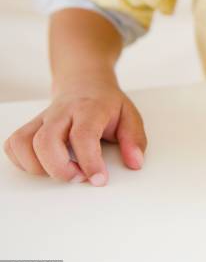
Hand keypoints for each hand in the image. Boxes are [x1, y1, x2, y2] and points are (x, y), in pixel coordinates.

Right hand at [3, 77, 146, 185]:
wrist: (85, 82)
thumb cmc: (106, 103)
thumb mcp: (130, 116)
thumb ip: (135, 140)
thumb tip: (135, 162)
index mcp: (89, 109)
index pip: (83, 136)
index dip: (89, 161)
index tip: (98, 179)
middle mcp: (61, 112)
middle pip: (46, 141)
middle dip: (60, 169)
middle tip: (79, 177)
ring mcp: (42, 118)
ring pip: (24, 143)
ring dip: (39, 168)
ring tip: (63, 171)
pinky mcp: (30, 126)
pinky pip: (14, 145)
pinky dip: (23, 161)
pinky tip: (45, 165)